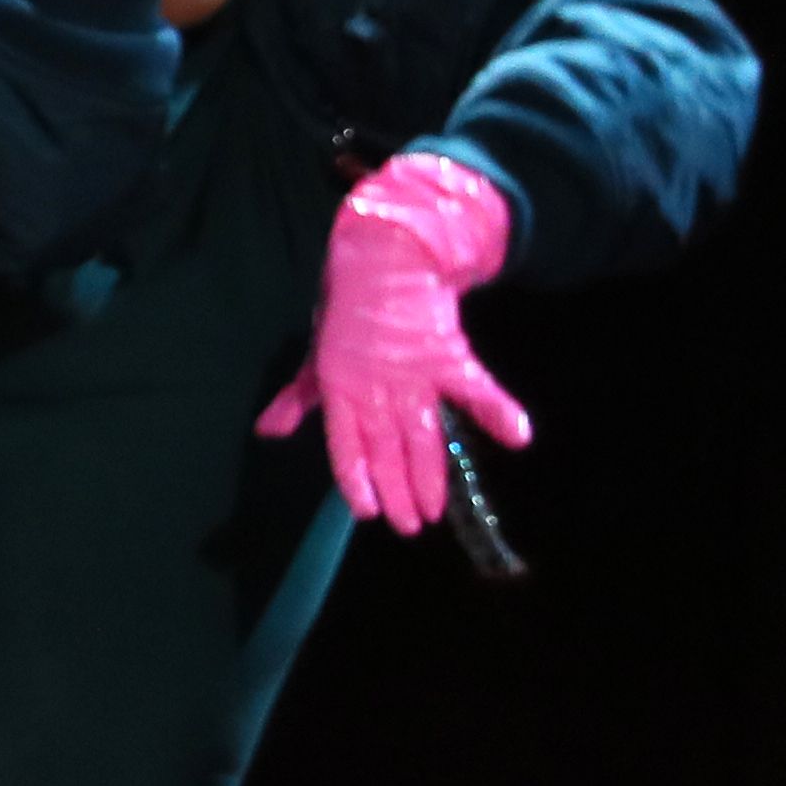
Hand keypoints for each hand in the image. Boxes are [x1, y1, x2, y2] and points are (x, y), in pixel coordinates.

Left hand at [256, 152, 529, 535]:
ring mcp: (411, 373)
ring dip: (428, 475)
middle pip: (386, 449)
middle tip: (409, 526)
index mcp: (339, 389)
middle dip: (398, 491)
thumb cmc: (347, 312)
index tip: (369, 512)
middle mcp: (374, 388)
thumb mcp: (315, 357)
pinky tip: (517, 435)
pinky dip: (496, 409)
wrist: (383, 259)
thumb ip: (299, 400)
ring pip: (422, 434)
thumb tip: (268, 432)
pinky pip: (474, 387)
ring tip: (433, 511)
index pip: (346, 446)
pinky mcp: (447, 354)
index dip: (357, 481)